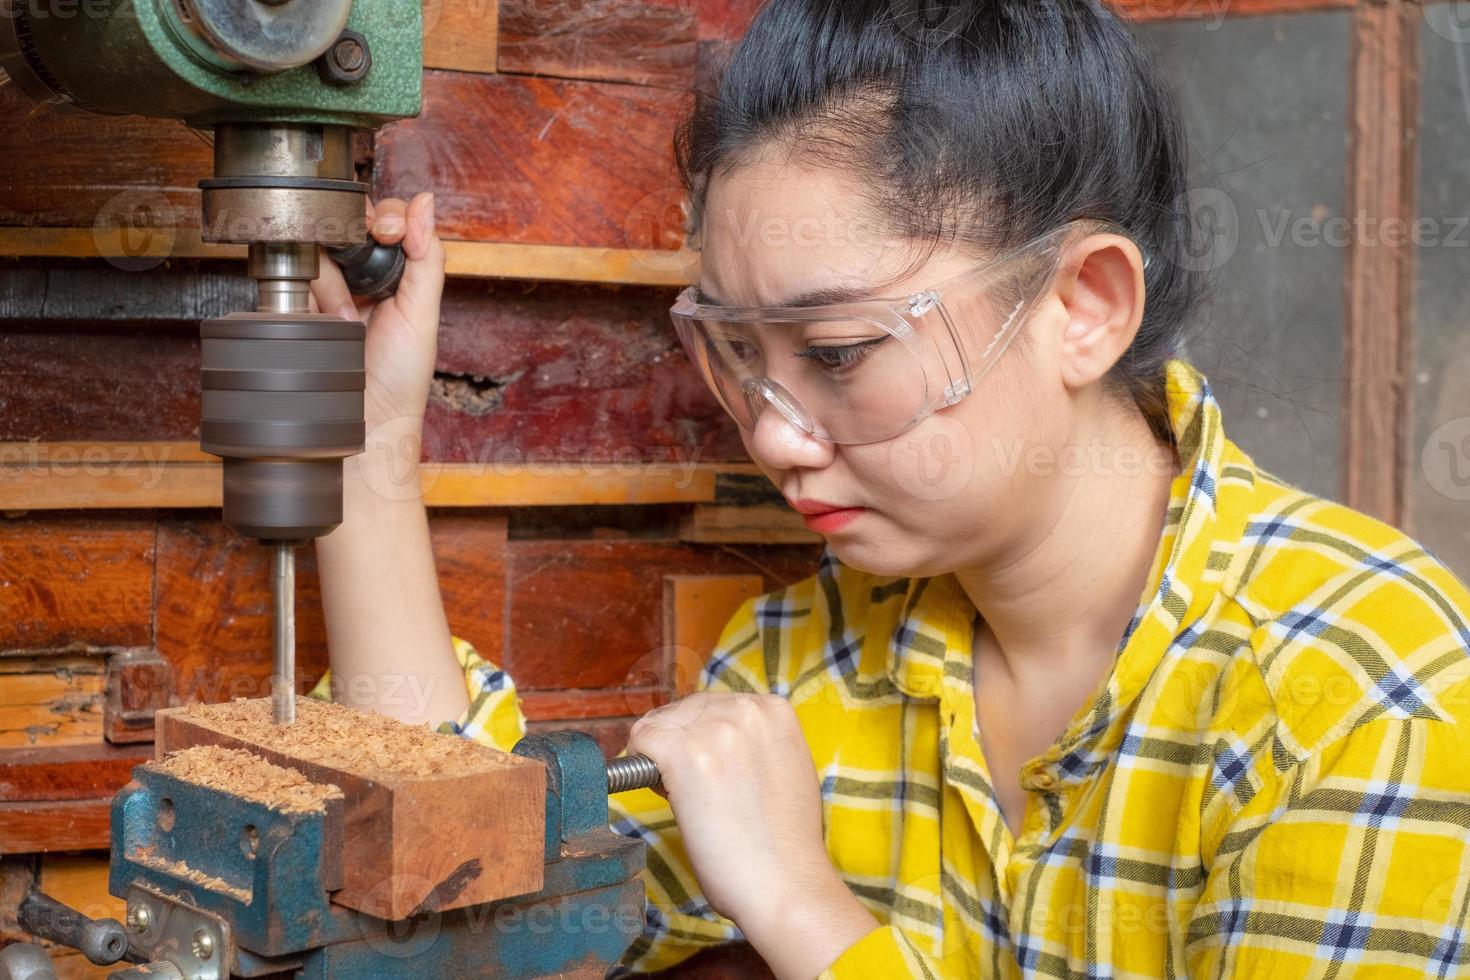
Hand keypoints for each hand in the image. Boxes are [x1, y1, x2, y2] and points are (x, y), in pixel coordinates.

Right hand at [309, 192, 444, 434]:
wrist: (366, 425)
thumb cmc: (402, 379)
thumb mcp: (424, 313)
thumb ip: (426, 256)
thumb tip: (424, 201)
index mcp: (396, 274)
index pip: (385, 219)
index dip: (384, 215)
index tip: (387, 231)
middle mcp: (360, 278)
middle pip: (345, 224)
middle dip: (352, 236)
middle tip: (365, 258)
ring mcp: (324, 290)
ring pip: (316, 248)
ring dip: (333, 278)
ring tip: (349, 316)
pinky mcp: (296, 306)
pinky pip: (291, 277)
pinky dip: (309, 292)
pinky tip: (326, 318)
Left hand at [625, 692, 838, 931]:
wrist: (786, 883)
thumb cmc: (785, 843)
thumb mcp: (783, 767)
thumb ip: (755, 745)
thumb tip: (716, 746)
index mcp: (775, 710)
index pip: (713, 705)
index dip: (700, 737)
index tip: (705, 768)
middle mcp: (746, 709)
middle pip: (684, 711)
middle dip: (679, 745)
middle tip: (692, 789)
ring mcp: (715, 730)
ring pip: (660, 725)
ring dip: (661, 757)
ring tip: (685, 796)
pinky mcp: (684, 754)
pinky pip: (641, 740)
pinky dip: (639, 767)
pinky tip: (663, 793)